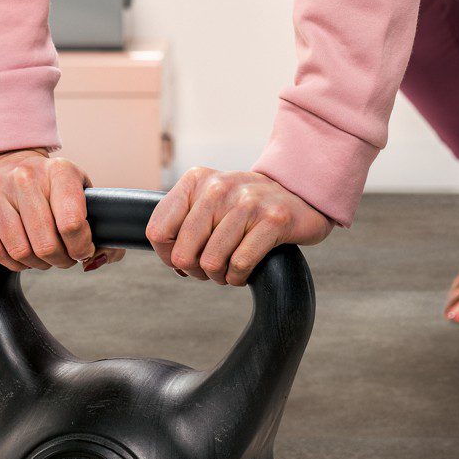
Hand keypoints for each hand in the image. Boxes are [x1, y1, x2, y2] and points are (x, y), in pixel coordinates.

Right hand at [0, 148, 124, 272]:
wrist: (11, 162)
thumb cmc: (55, 187)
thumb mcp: (84, 194)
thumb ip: (105, 227)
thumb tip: (96, 260)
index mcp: (60, 171)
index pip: (72, 225)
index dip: (81, 247)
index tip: (83, 249)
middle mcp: (24, 176)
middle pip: (46, 245)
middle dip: (62, 260)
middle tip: (65, 257)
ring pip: (20, 252)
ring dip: (38, 264)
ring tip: (45, 256)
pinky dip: (13, 262)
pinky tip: (23, 254)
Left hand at [146, 167, 332, 285]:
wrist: (300, 194)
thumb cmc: (247, 207)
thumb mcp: (209, 200)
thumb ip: (182, 221)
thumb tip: (169, 257)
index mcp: (196, 180)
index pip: (158, 230)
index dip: (167, 255)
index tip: (184, 259)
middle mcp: (218, 187)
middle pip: (183, 253)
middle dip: (194, 270)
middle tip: (210, 268)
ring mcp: (247, 202)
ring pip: (211, 262)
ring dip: (218, 276)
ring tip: (228, 269)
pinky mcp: (273, 220)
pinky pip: (240, 265)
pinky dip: (238, 278)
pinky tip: (244, 272)